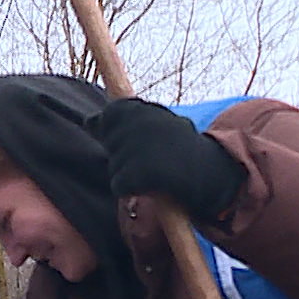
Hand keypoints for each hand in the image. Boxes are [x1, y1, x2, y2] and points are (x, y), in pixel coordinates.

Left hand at [90, 99, 246, 221]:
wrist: (211, 171)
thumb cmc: (180, 148)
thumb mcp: (155, 124)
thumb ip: (122, 121)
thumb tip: (88, 121)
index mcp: (142, 108)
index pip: (111, 115)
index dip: (118, 129)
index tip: (137, 138)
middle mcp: (138, 123)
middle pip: (110, 143)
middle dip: (124, 153)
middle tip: (153, 157)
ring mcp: (136, 147)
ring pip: (114, 167)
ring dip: (130, 173)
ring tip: (156, 171)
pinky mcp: (137, 172)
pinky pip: (119, 185)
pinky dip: (132, 190)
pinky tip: (151, 185)